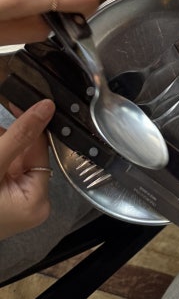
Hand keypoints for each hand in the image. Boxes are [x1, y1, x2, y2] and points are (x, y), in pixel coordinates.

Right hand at [0, 99, 55, 240]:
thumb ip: (19, 136)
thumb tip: (45, 109)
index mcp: (37, 201)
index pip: (41, 149)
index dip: (29, 124)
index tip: (16, 104)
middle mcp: (32, 204)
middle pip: (26, 153)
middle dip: (8, 137)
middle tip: (2, 126)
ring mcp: (16, 202)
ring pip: (13, 158)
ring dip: (2, 145)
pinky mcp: (4, 199)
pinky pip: (5, 169)